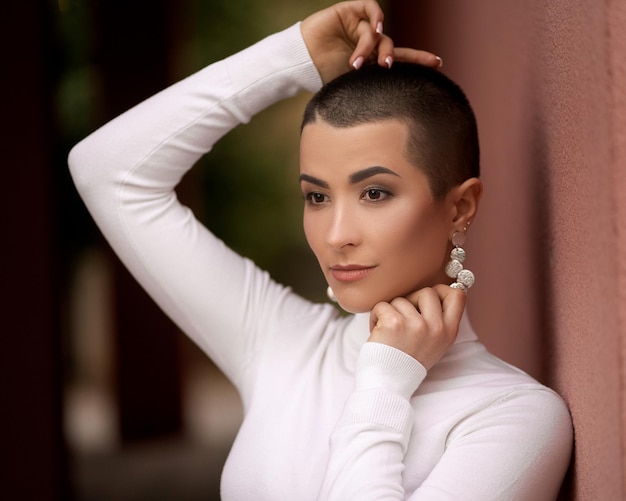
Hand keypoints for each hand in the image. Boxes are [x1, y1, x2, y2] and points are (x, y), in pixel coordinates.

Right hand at [300, 0, 440, 83]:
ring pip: (377, 33)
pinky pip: (370, 8)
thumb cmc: (320, 78)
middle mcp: (367, 43)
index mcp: (369, 62)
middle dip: (391, 56)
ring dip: (369, 48)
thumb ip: (370, 91)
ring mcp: (358, 26)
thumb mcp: (350, 88)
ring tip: (355, 64)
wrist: (299, 63)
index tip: (438, 64)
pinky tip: (373, 28)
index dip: (418, 60)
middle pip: (391, 45)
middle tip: (385, 67)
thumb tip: (388, 115)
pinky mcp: (348, 11)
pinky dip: (375, 17)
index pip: (400, 59)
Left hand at [368, 285, 465, 370]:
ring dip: (390, 311)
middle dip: (411, 300)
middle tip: (402, 317)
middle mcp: (436, 328)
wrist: (386, 385)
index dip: (441, 290)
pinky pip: (382, 305)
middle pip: (427, 291)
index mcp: (449, 333)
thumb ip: (437, 321)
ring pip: (401, 299)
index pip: (458, 295)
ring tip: (389, 332)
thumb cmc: (405, 362)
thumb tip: (434, 292)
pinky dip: (376, 316)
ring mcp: (416, 325)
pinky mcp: (395, 323)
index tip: (426, 299)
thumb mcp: (434, 345)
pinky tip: (378, 332)